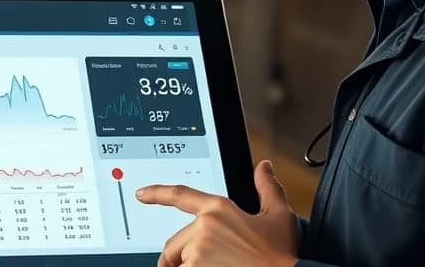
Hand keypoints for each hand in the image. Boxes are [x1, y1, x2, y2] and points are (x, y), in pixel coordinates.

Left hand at [136, 160, 298, 266]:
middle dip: (182, 257)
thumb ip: (267, 189)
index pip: (180, 196)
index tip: (141, 193)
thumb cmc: (283, 255)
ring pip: (178, 265)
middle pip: (173, 245)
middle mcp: (204, 229)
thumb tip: (263, 167)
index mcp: (219, 210)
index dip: (157, 193)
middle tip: (205, 265)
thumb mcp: (280, 217)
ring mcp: (197, 254)